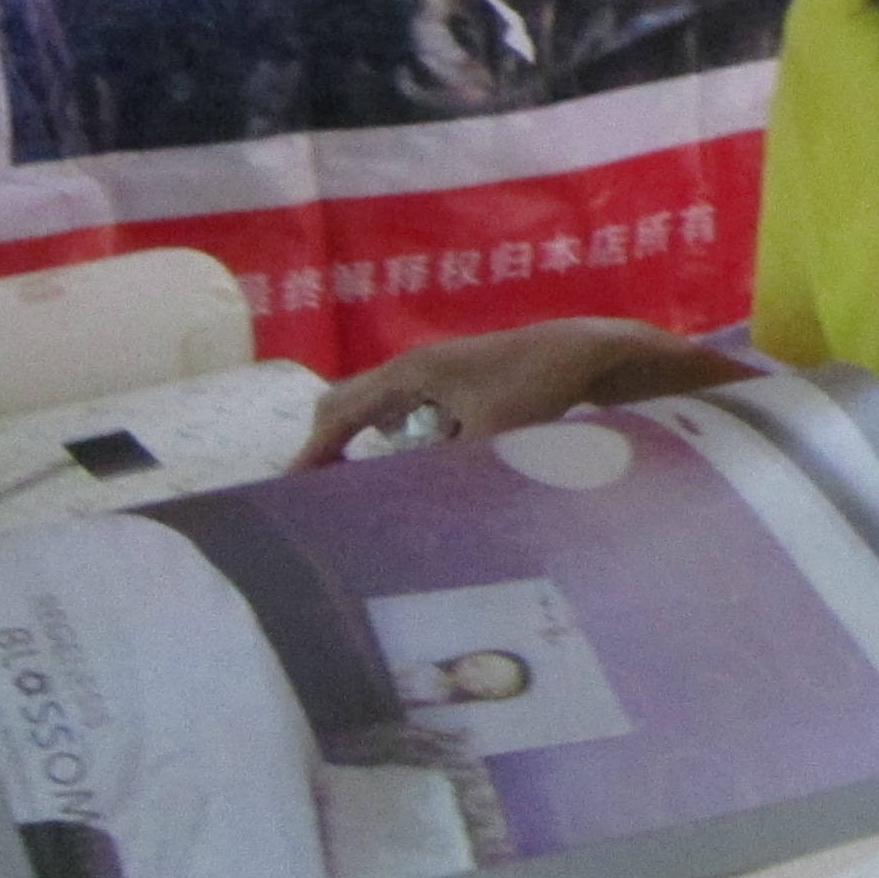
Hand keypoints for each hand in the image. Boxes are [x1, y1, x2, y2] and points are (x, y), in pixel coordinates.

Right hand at [292, 319, 742, 466]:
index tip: (286, 496)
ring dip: (362, 444)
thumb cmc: (542, 389)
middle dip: (328, 448)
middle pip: (347, 406)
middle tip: (317, 500)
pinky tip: (408, 475)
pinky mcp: (461, 383)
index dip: (310, 456)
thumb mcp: (490, 441)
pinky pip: (407, 413)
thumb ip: (445, 479)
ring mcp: (438, 372)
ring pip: (378, 409)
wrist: (592, 351)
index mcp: (410, 375)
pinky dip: (396, 441)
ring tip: (352, 495)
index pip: (338, 416)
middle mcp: (415, 369)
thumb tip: (410, 526)